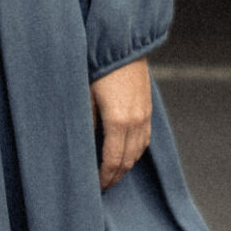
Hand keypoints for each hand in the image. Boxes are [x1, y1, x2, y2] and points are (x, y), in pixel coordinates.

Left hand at [91, 58, 151, 191]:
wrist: (121, 42)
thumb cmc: (97, 66)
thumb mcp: (84, 96)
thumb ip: (86, 124)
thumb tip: (84, 148)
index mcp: (118, 121)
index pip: (112, 162)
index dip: (104, 178)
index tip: (94, 189)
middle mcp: (135, 122)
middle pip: (127, 161)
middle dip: (114, 177)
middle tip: (101, 187)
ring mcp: (144, 115)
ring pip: (138, 151)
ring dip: (125, 165)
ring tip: (111, 173)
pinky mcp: (147, 107)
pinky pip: (144, 138)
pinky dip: (135, 151)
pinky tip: (125, 153)